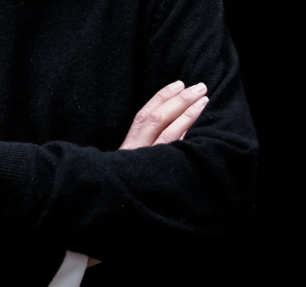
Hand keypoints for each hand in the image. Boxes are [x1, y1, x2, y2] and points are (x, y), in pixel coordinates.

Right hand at [88, 81, 208, 266]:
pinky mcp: (157, 182)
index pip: (144, 116)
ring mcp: (146, 166)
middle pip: (158, 120)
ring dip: (188, 115)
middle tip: (199, 86)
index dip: (161, 98)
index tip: (177, 84)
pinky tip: (201, 131)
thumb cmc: (113, 195)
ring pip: (170, 136)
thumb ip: (136, 153)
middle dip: (179, 101)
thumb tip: (156, 134)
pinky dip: (187, 140)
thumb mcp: (120, 170)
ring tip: (203, 100)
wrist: (101, 220)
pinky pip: (174, 156)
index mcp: (126, 150)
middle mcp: (135, 155)